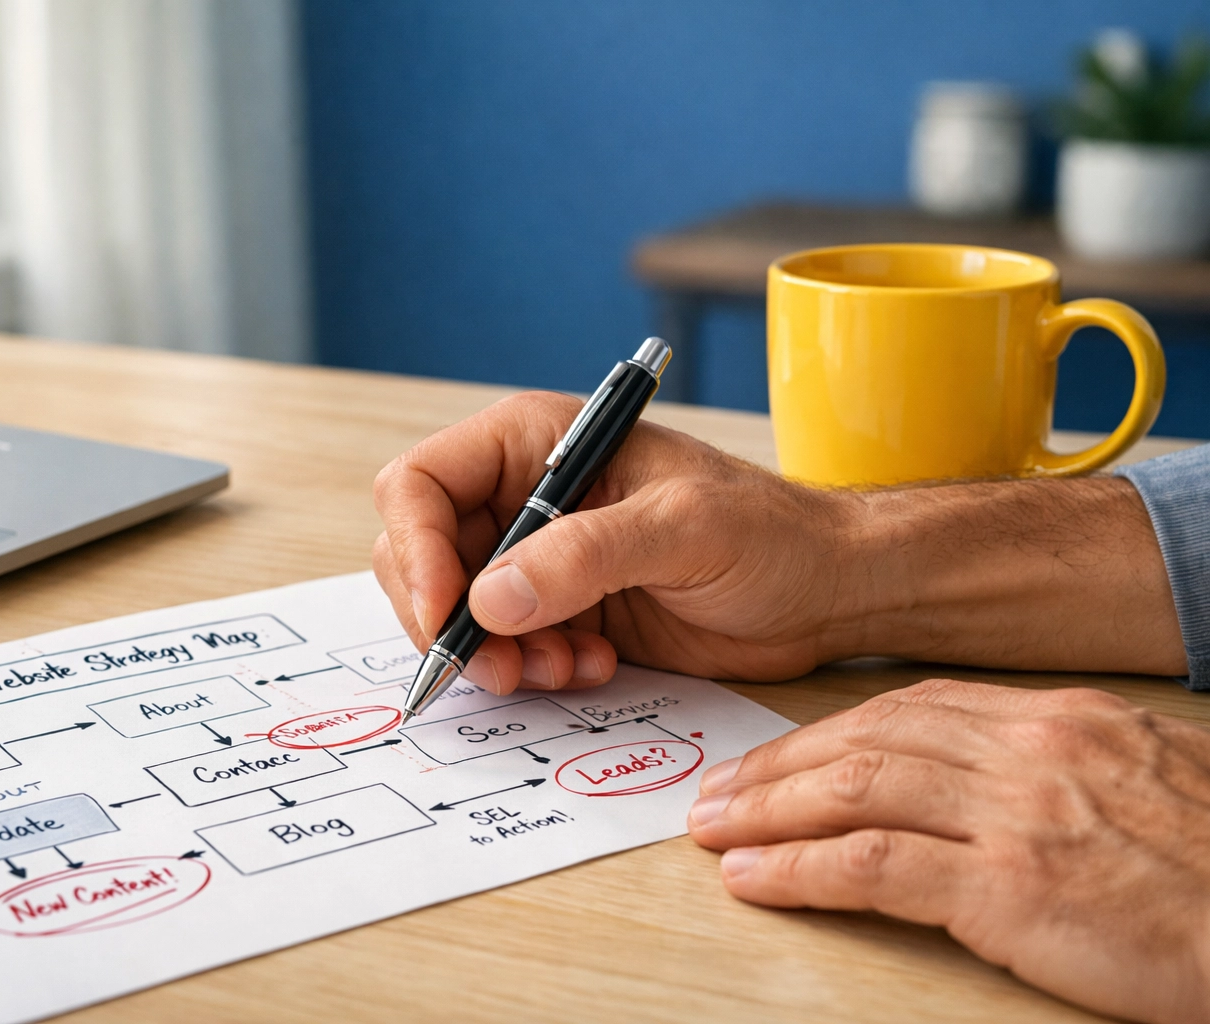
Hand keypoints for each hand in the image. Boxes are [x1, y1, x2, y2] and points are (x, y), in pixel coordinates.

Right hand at [372, 391, 1182, 693]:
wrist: (827, 590)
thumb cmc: (772, 534)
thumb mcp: (684, 530)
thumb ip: (586, 556)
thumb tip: (489, 599)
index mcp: (537, 442)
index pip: (421, 483)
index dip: (415, 551)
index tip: (449, 617)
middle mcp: (524, 494)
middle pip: (420, 553)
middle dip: (450, 618)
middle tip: (503, 667)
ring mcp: (540, 554)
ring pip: (456, 609)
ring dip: (493, 654)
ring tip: (563, 669)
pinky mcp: (562, 608)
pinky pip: (503, 646)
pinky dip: (528, 669)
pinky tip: (591, 667)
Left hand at [690, 679, 1209, 1023]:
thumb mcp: (1146, 780)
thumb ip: (1059, 765)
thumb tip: (977, 774)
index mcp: (1058, 721)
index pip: (910, 709)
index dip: (828, 734)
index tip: (778, 759)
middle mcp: (1028, 751)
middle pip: (866, 739)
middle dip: (779, 767)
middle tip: (719, 792)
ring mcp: (1017, 816)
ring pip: (854, 790)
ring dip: (769, 811)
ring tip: (715, 831)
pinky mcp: (1011, 889)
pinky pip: (872, 866)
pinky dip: (800, 871)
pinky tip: (757, 880)